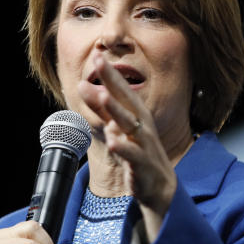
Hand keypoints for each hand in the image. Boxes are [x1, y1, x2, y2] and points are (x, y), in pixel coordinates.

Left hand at [79, 54, 179, 239]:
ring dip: (116, 111)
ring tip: (103, 96)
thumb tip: (84, 85)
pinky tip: (112, 141)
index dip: (110, 73)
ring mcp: (144, 146)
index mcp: (136, 116)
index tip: (97, 55)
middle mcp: (142, 127)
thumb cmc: (138, 154)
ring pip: (130, 126)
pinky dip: (123, 149)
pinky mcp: (143, 167)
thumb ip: (102, 109)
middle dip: (113, 82)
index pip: (122, 90)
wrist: (159, 188)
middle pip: (127, 101)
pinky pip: (133, 157)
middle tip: (99, 63)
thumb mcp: (118, 129)